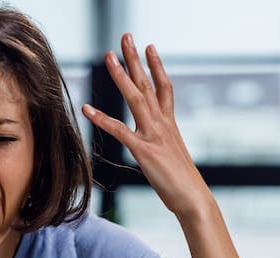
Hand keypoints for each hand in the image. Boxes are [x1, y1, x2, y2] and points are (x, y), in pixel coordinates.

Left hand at [82, 33, 211, 217]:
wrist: (193, 198)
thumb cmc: (181, 182)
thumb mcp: (171, 157)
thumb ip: (162, 144)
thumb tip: (156, 144)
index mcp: (170, 124)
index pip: (164, 87)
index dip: (157, 66)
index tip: (150, 47)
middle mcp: (163, 124)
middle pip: (148, 84)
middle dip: (136, 59)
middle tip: (127, 37)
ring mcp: (153, 135)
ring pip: (135, 98)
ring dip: (120, 76)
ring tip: (109, 57)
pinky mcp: (144, 150)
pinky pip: (119, 130)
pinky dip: (101, 118)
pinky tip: (87, 108)